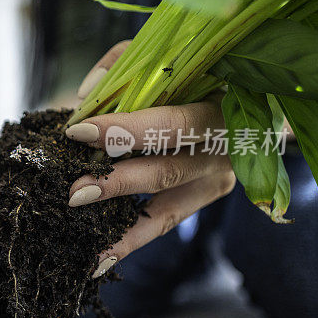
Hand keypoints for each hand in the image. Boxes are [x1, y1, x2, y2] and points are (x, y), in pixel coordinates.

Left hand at [66, 41, 235, 276]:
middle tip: (73, 191)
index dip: (125, 131)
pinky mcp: (204, 198)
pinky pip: (163, 224)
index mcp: (216, 109)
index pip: (170, 124)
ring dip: (119, 226)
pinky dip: (129, 242)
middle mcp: (221, 150)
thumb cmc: (193, 74)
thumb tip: (87, 96)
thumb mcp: (166, 58)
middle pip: (166, 171)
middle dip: (116, 183)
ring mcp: (215, 179)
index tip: (77, 132)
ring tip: (81, 235)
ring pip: (164, 210)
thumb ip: (124, 65)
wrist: (244, 100)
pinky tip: (97, 260)